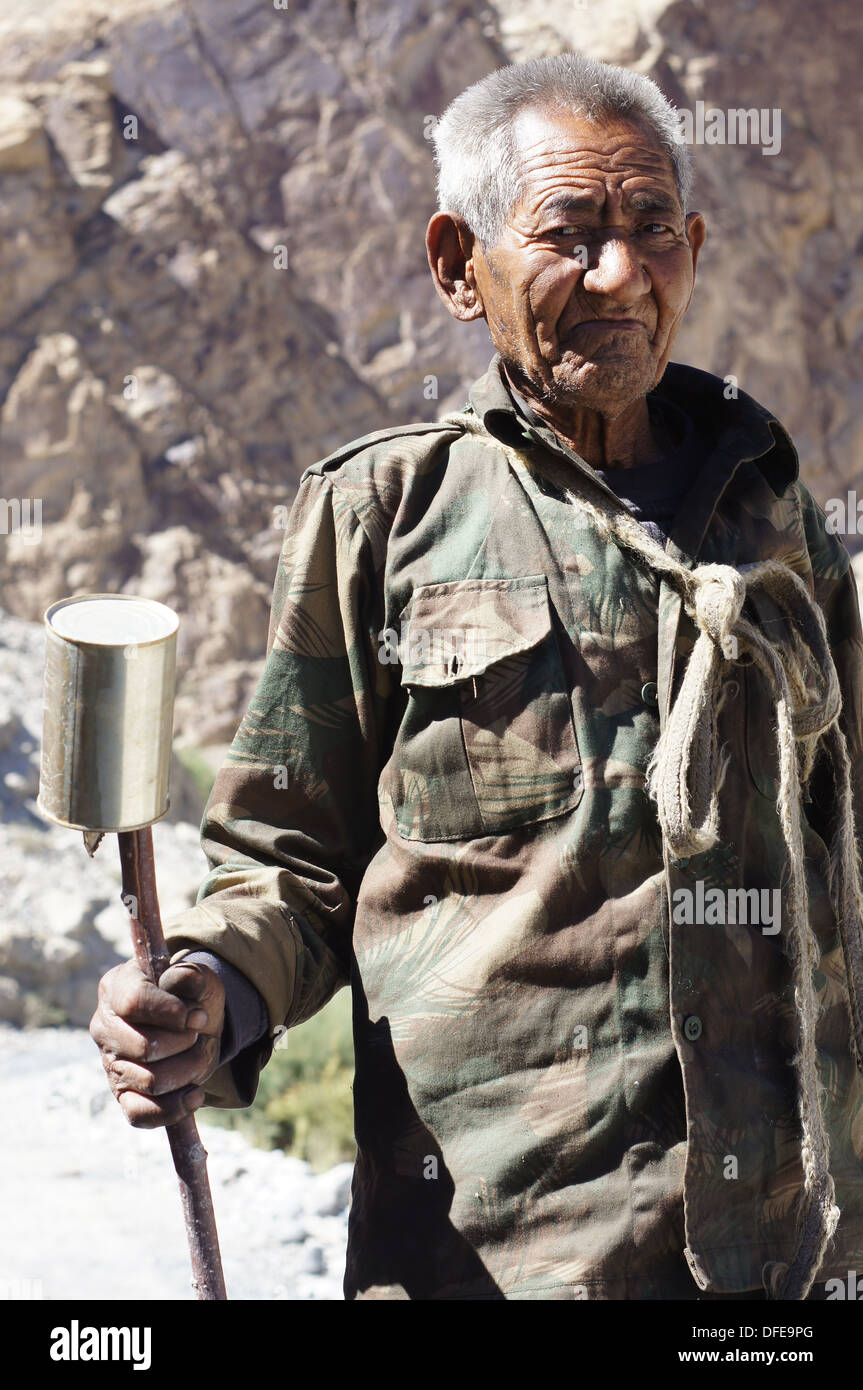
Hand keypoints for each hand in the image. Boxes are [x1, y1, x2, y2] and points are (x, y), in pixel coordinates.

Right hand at [89, 958, 225, 1128]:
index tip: (199, 1017)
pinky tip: (195, 1094)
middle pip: (144, 1048)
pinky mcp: (122, 1095)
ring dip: (190, 1071)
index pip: (134, 1001)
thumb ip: (191, 976)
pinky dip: (174, 1109)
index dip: (171, 1012)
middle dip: (186, 1045)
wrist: (195, 1025)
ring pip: (151, 1082)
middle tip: (203, 1036)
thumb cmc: (190, 997)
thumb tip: (183, 979)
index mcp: (116, 988)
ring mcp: (110, 1064)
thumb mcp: (198, 978)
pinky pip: (140, 1115)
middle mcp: (104, 1027)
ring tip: (202, 1055)